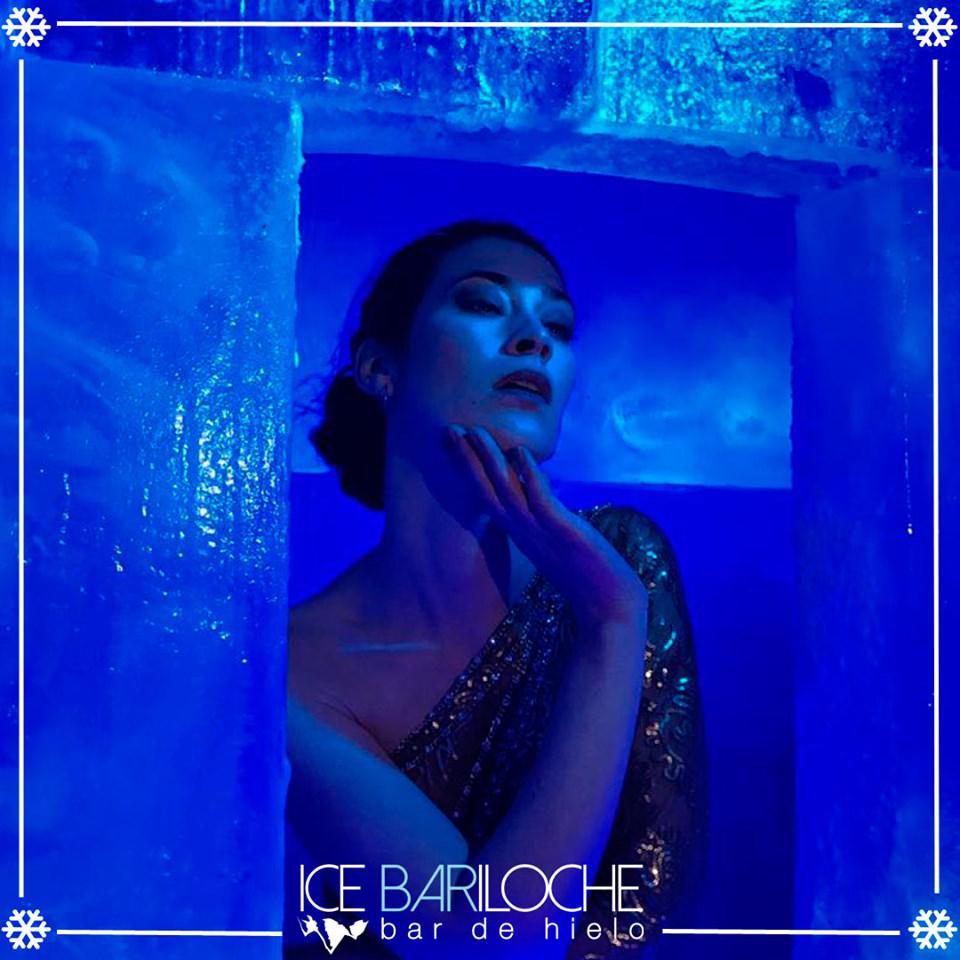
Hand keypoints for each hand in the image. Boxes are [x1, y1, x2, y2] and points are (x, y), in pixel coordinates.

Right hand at [443, 424, 648, 630]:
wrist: (606, 602)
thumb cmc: (583, 572)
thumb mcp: (552, 539)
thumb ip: (540, 517)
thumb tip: (537, 494)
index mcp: (518, 530)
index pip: (485, 495)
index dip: (468, 470)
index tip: (455, 444)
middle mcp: (521, 529)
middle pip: (486, 490)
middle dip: (467, 460)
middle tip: (451, 430)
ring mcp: (539, 530)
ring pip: (507, 490)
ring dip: (490, 461)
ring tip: (475, 433)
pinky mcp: (561, 530)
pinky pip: (540, 499)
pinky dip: (529, 475)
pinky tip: (521, 453)